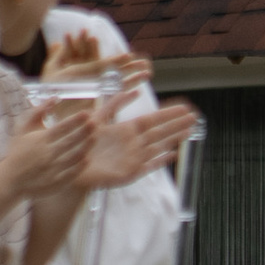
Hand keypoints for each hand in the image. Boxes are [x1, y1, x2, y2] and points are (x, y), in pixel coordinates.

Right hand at [0, 107, 99, 203]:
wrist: (10, 179)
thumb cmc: (17, 151)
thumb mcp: (23, 129)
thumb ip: (37, 112)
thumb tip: (54, 98)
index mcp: (40, 140)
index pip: (61, 127)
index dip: (75, 120)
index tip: (87, 113)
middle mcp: (46, 154)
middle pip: (70, 141)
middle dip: (84, 131)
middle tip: (96, 123)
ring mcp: (51, 169)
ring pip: (73, 157)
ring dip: (85, 147)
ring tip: (95, 137)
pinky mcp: (54, 183)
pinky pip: (71, 174)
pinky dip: (80, 166)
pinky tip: (87, 158)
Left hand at [78, 101, 198, 189]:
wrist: (70, 165)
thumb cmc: (80, 143)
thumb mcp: (96, 119)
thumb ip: (113, 105)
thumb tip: (134, 91)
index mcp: (126, 131)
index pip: (152, 119)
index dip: (168, 113)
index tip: (183, 107)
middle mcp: (133, 143)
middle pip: (160, 132)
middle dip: (177, 124)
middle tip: (194, 117)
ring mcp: (133, 158)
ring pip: (158, 146)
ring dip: (174, 139)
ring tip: (189, 132)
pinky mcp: (129, 173)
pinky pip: (148, 166)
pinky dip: (160, 161)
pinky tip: (172, 155)